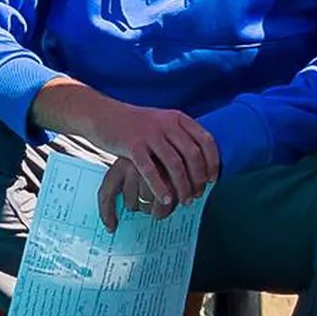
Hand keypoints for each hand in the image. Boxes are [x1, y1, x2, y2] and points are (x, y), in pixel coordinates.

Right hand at [79, 101, 218, 229]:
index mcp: (177, 118)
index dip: (213, 162)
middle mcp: (166, 124)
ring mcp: (149, 134)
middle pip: (192, 155)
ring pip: (175, 164)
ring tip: (185, 201)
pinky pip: (150, 170)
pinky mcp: (132, 145)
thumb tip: (201, 159)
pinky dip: (160, 187)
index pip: (205, 140)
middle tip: (198, 194)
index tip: (213, 180)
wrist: (103, 114)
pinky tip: (165, 199)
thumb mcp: (162, 122)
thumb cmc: (135, 125)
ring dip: (183, 186)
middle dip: (199, 178)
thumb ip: (180, 135)